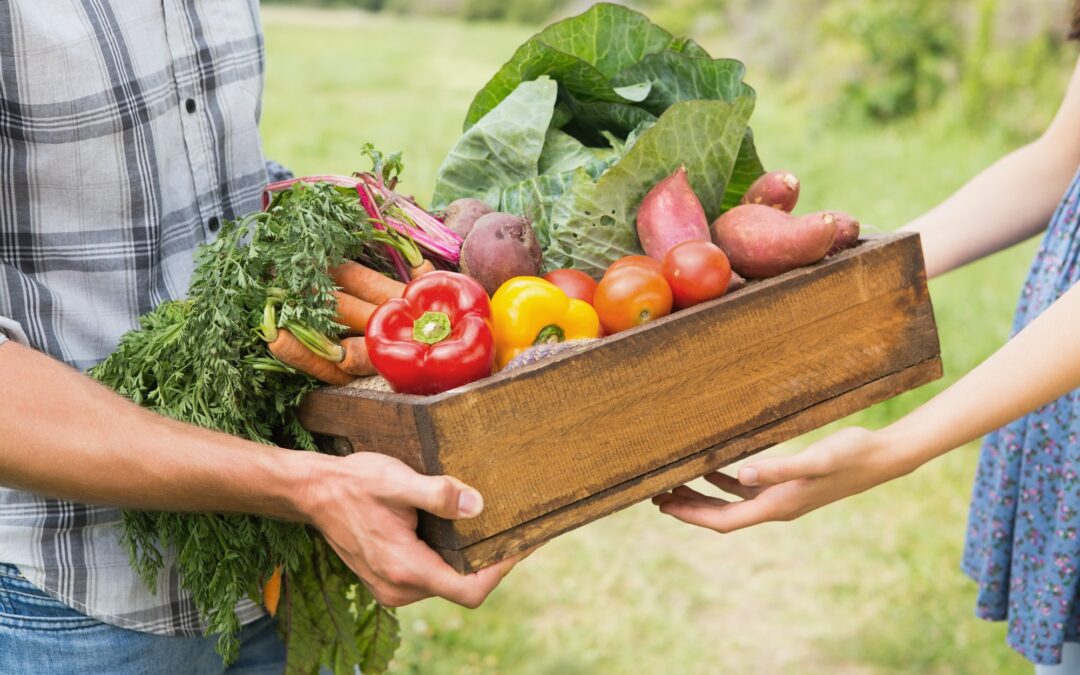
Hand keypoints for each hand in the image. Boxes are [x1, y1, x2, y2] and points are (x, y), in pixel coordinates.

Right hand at [298, 452, 527, 607]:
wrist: (314, 492)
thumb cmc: (354, 483)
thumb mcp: (397, 480)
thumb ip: (438, 494)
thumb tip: (477, 505)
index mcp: (405, 568)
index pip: (469, 591)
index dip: (500, 571)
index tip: (522, 543)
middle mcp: (399, 588)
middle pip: (463, 589)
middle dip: (491, 563)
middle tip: (516, 531)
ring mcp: (392, 588)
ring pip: (447, 584)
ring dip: (470, 561)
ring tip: (491, 529)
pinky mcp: (389, 580)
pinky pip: (430, 578)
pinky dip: (450, 560)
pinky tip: (458, 533)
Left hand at [652, 427, 913, 532]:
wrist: (882, 458)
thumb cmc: (850, 456)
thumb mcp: (815, 459)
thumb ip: (778, 467)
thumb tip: (740, 476)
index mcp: (777, 506)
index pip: (724, 520)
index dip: (691, 515)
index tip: (663, 505)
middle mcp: (776, 507)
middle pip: (722, 516)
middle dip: (688, 508)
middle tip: (656, 494)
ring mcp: (782, 498)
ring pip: (732, 503)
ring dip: (702, 496)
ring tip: (673, 484)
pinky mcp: (788, 485)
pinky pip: (747, 489)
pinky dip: (724, 482)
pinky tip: (712, 468)